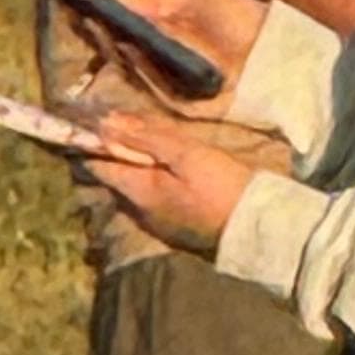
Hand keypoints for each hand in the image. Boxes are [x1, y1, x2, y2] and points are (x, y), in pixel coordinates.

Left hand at [83, 126, 256, 257]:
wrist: (263, 229)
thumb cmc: (224, 187)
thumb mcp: (186, 154)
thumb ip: (145, 137)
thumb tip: (106, 122)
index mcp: (137, 193)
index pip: (97, 167)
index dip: (92, 144)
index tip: (93, 124)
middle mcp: (140, 214)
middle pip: (115, 180)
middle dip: (115, 155)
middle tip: (126, 129)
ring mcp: (158, 226)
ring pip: (134, 192)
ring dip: (136, 170)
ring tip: (149, 147)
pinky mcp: (176, 232)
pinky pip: (153, 203)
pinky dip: (153, 185)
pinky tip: (169, 173)